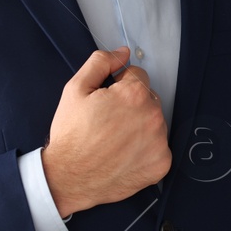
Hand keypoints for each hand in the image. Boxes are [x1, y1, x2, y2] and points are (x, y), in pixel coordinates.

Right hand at [42, 47, 171, 217]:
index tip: (107, 102)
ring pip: (155, 122)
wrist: (68, 178)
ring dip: (141, 127)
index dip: (119, 86)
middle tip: (108, 123)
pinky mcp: (162, 164)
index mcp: (135, 94)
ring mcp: (160, 142)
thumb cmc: (71, 134)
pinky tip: (125, 155)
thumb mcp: (75, 89)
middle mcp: (153, 115)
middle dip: (132, 105)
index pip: (138, 76)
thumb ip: (101, 62)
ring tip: (115, 141)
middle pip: (149, 99)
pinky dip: (146, 150)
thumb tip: (124, 52)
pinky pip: (159, 148)